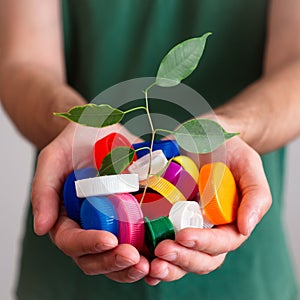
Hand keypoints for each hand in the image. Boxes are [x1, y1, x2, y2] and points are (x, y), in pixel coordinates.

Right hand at [32, 122, 149, 282]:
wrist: (100, 130)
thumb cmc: (75, 143)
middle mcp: (88, 226)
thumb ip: (43, 190)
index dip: (89, 244)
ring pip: (117, 257)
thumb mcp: (54, 159)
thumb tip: (41, 228)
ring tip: (150, 265)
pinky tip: (161, 254)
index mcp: (66, 217)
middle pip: (95, 258)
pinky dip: (149, 253)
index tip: (110, 240)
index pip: (72, 241)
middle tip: (134, 257)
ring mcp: (111, 224)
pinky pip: (139, 242)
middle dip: (114, 262)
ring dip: (132, 266)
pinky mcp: (132, 218)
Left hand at [145, 136, 271, 284]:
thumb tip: (246, 228)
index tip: (184, 236)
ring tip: (151, 264)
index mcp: (229, 221)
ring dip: (167, 266)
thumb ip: (255, 196)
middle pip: (200, 258)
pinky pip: (161, 242)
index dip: (204, 243)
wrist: (204, 136)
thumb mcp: (248, 166)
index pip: (221, 243)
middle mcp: (207, 228)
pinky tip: (143, 263)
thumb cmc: (228, 151)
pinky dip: (152, 257)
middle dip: (182, 258)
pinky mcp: (166, 218)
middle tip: (162, 251)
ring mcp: (185, 225)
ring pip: (181, 257)